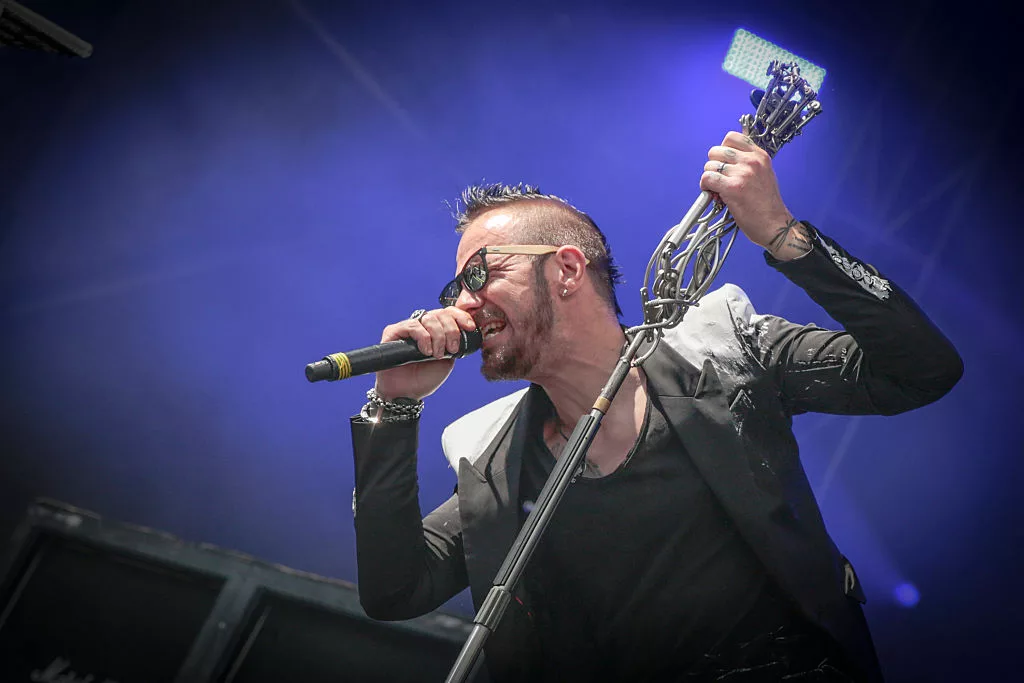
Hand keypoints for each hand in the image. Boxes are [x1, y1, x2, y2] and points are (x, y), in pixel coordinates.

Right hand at [374, 307, 476, 400]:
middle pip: (441, 313)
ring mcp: (407, 327)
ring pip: (428, 318)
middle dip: (451, 331)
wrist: (406, 393)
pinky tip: (426, 351)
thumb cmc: (424, 378)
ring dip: (438, 336)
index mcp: (435, 330)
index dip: (461, 316)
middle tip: (451, 349)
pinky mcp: (393, 332)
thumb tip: (465, 331)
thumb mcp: (448, 360)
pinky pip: (412, 325)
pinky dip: (423, 337)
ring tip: (437, 354)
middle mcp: (421, 326)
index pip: (449, 312)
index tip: (470, 327)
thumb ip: (454, 344)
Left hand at [699, 131, 810, 260]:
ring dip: (709, 178)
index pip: (731, 137)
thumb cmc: (767, 205)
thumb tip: (725, 160)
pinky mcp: (733, 187)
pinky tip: (712, 194)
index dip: (722, 150)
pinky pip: (707, 178)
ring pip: (709, 165)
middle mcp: (751, 161)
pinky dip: (705, 187)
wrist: (774, 225)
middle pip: (716, 150)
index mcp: (760, 155)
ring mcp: (742, 173)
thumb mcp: (764, 174)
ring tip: (717, 189)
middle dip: (713, 165)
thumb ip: (747, 163)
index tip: (724, 163)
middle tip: (719, 179)